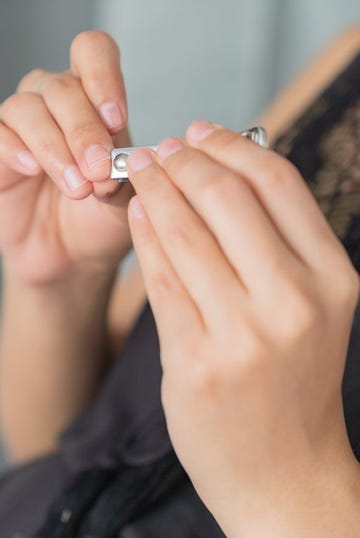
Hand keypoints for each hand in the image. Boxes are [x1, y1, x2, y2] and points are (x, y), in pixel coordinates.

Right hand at [0, 31, 133, 284]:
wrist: (73, 257)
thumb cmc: (102, 220)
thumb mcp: (127, 199)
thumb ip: (126, 174)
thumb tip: (121, 159)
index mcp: (95, 102)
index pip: (93, 54)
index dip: (104, 77)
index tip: (116, 120)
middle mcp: (57, 104)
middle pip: (62, 87)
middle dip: (84, 131)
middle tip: (99, 169)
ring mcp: (24, 125)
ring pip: (28, 108)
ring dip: (55, 148)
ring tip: (78, 187)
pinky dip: (16, 149)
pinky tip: (33, 169)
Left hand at [127, 122, 359, 535]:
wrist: (284, 473)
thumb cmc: (294, 385)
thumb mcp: (310, 310)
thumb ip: (274, 244)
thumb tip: (219, 172)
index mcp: (333, 279)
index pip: (278, 182)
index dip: (231, 145)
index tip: (199, 131)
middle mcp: (295, 302)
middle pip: (227, 196)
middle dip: (183, 160)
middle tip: (160, 148)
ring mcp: (245, 334)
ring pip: (185, 231)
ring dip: (155, 190)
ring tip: (140, 173)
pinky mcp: (196, 362)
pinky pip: (160, 277)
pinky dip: (144, 236)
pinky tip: (136, 215)